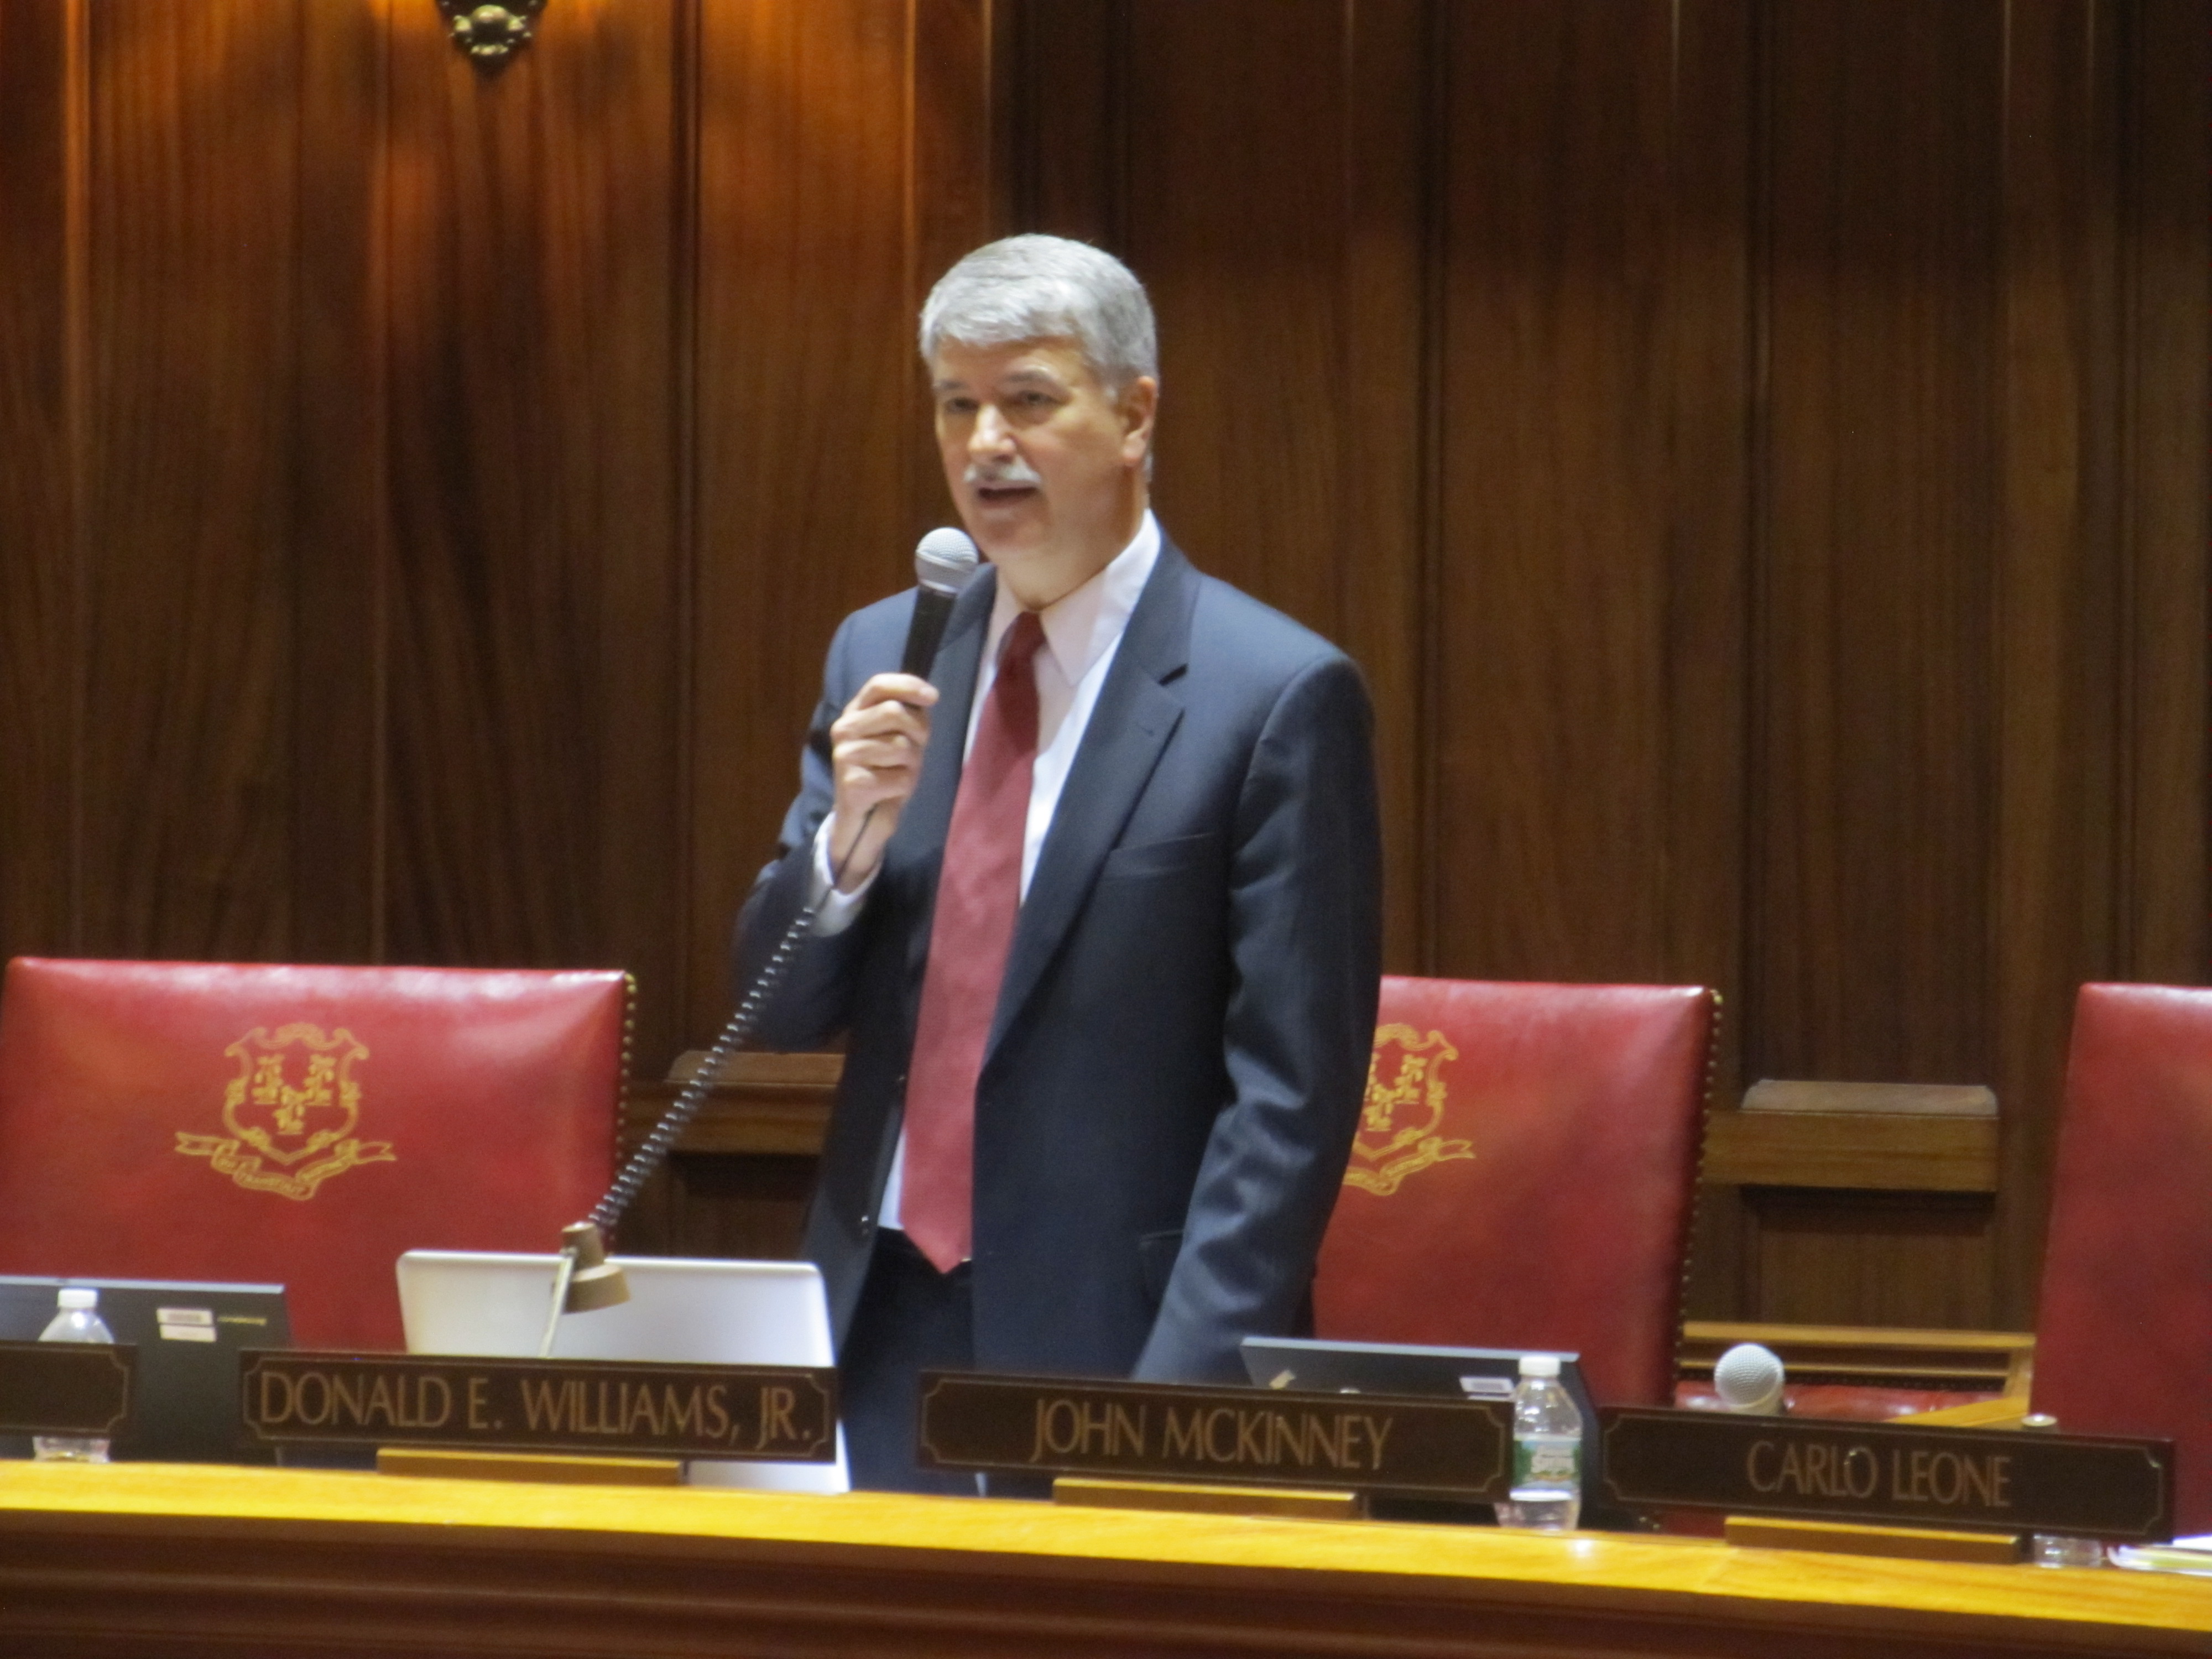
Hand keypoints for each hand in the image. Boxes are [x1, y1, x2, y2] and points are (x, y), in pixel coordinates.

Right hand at [826, 673, 937, 889]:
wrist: (864, 816)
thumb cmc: (884, 771)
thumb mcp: (897, 737)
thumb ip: (907, 715)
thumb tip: (927, 697)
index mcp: (854, 713)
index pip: (878, 686)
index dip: (908, 685)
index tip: (933, 697)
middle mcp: (843, 730)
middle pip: (894, 712)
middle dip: (917, 731)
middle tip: (916, 749)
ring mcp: (845, 756)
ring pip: (901, 747)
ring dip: (912, 763)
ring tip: (898, 772)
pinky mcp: (853, 784)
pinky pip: (900, 777)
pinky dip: (905, 786)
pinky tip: (890, 791)